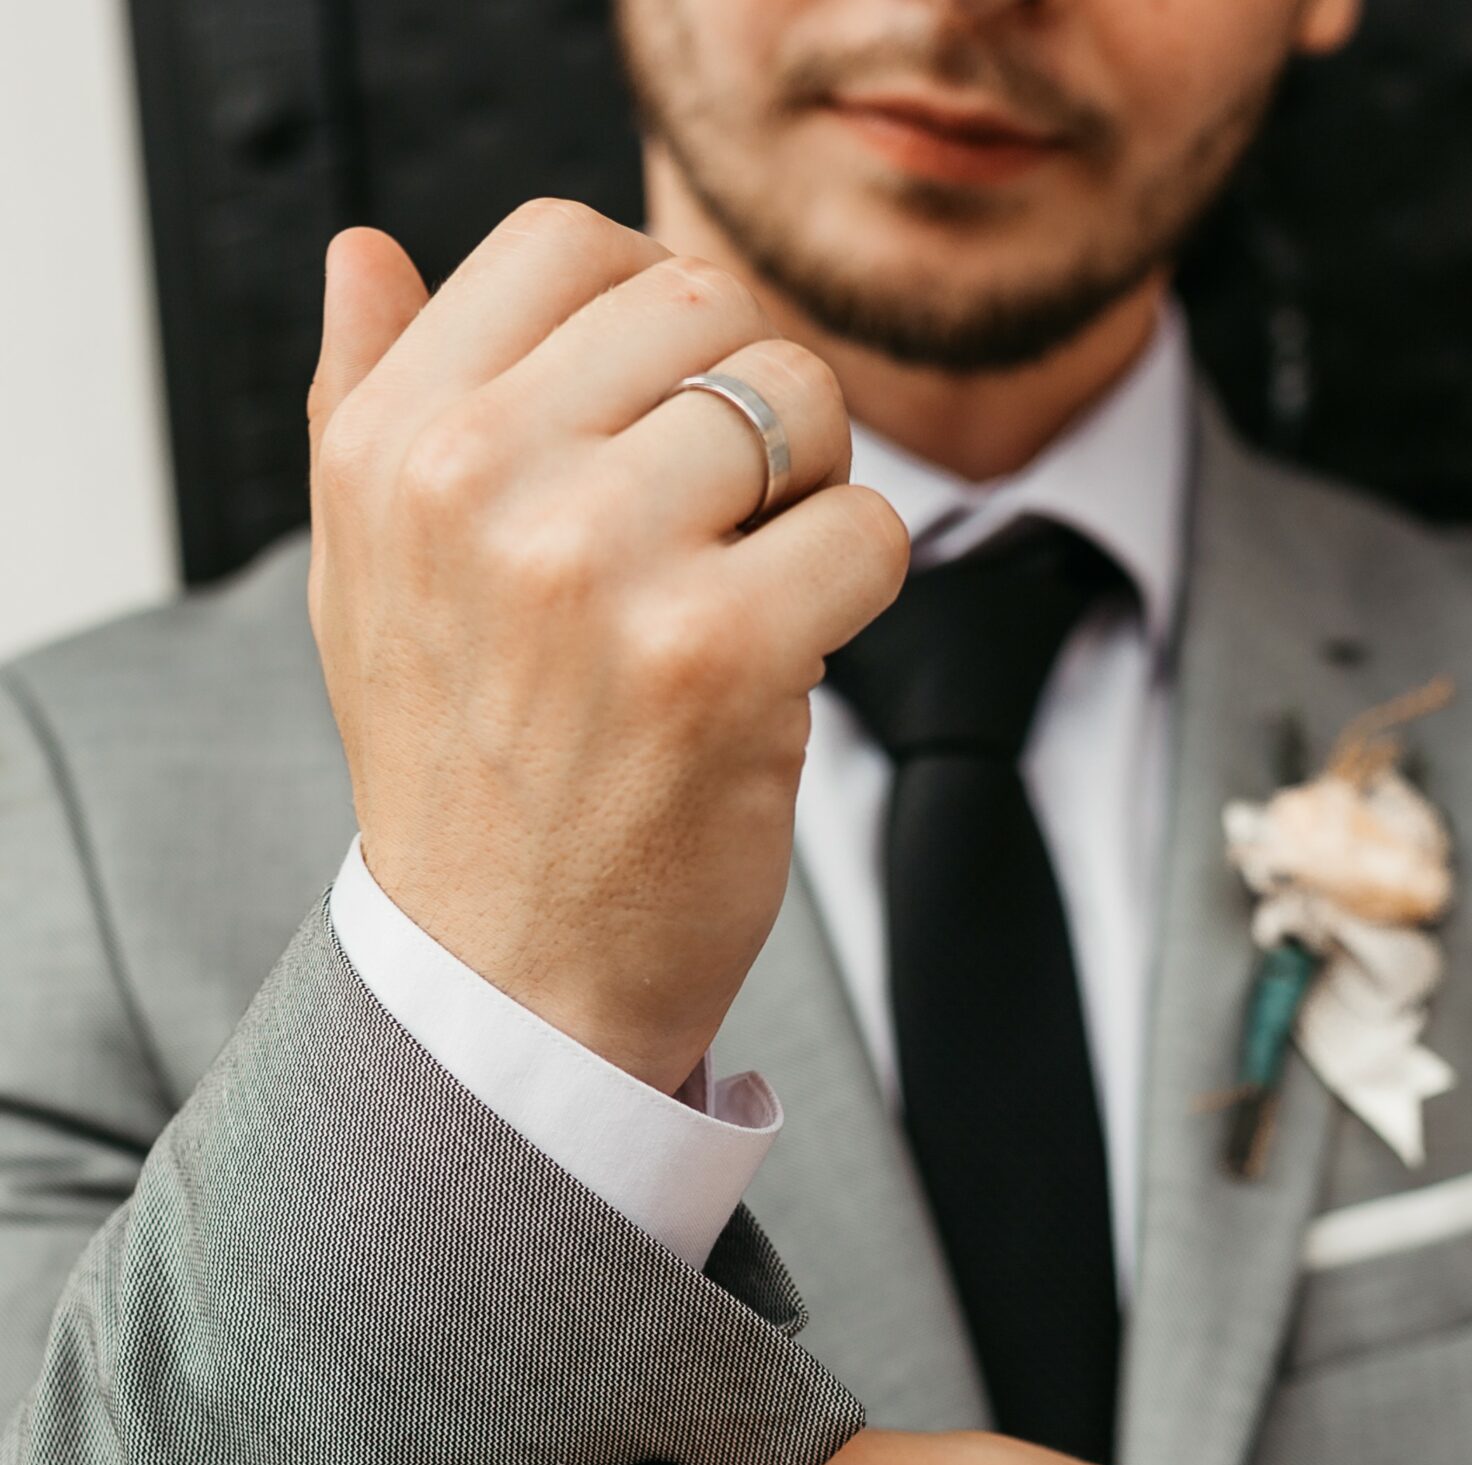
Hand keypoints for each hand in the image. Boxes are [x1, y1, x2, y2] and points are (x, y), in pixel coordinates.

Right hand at [304, 202, 907, 1090]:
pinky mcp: (719, 655)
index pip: (566, 242)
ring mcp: (600, 564)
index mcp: (394, 443)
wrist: (512, 977)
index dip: (660, 306)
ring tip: (760, 582)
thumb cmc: (462, 778)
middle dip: (754, 401)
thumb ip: (365, 399)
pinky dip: (862, 586)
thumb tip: (368, 248)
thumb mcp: (365, 577)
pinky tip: (798, 652)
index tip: (678, 404)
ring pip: (800, 402)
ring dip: (815, 490)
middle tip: (737, 514)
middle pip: (705, 308)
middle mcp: (480, 482)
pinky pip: (869, 530)